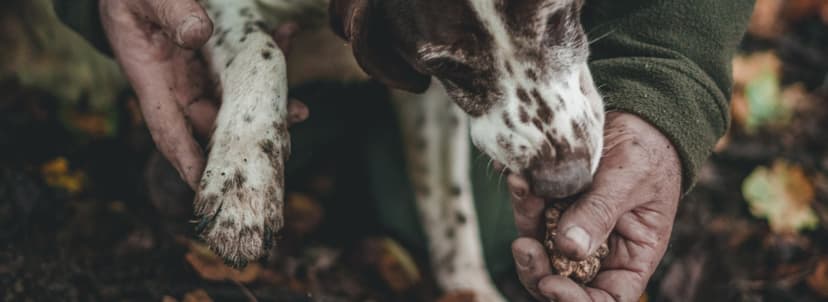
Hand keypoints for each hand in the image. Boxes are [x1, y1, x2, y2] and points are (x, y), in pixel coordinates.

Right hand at [99, 0, 306, 188]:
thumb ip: (171, 13)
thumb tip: (199, 34)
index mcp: (152, 79)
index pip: (170, 131)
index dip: (190, 162)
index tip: (209, 187)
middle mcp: (177, 85)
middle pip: (213, 123)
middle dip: (246, 138)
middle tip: (280, 144)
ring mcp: (196, 74)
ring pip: (234, 99)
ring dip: (266, 102)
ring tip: (298, 109)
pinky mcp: (212, 59)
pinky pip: (241, 66)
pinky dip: (264, 58)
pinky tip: (286, 37)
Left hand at [508, 112, 681, 300]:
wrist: (637, 115)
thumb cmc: (648, 151)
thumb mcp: (630, 180)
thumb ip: (600, 213)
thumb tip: (569, 249)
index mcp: (631, 258)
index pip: (606, 299)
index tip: (551, 284)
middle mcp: (599, 251)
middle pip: (561, 281)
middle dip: (536, 271)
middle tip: (523, 246)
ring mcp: (572, 229)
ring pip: (539, 249)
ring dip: (524, 226)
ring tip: (521, 189)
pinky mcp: (552, 207)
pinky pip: (531, 213)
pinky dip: (523, 199)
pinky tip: (518, 177)